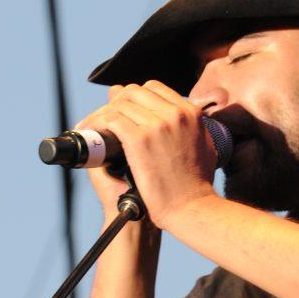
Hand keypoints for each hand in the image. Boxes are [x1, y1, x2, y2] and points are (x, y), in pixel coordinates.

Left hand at [76, 81, 218, 227]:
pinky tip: (94, 134)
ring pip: (119, 104)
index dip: (135, 98)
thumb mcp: (203, 147)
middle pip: (133, 92)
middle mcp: (174, 114)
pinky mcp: (139, 140)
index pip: (153, 88)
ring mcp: (156, 125)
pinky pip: (111, 120)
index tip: (126, 111)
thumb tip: (174, 116)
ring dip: (103, 114)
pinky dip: (97, 124)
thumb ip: (189, 128)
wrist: (191, 209)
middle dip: (117, 103)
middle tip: (106, 120)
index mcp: (189, 113)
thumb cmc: (196, 186)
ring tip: (95, 128)